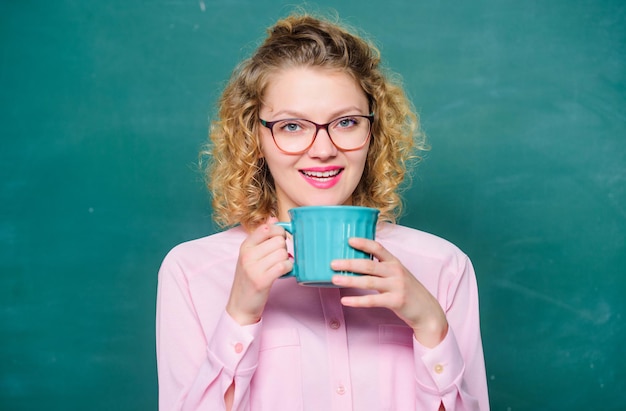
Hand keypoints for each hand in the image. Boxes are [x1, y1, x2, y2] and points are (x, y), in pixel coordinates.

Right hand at [226, 219, 292, 325]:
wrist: (240, 305)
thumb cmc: (248, 279)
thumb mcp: (250, 256)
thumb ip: (261, 237)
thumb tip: (274, 218)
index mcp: (245, 246)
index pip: (266, 227)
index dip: (279, 232)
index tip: (280, 240)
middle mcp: (247, 255)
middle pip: (278, 240)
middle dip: (284, 248)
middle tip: (279, 258)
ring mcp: (253, 268)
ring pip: (283, 253)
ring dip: (286, 260)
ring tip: (280, 266)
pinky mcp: (262, 280)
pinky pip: (284, 266)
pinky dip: (288, 268)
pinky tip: (284, 272)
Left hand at [330, 237, 447, 347]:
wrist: (428, 311)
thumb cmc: (408, 291)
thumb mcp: (398, 274)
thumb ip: (382, 268)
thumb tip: (357, 262)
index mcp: (395, 262)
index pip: (378, 247)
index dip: (363, 243)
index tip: (348, 240)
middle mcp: (396, 272)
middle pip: (369, 265)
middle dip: (349, 263)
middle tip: (332, 263)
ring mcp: (396, 286)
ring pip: (368, 282)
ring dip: (349, 280)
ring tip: (334, 279)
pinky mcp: (396, 301)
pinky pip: (372, 300)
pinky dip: (357, 300)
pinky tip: (345, 300)